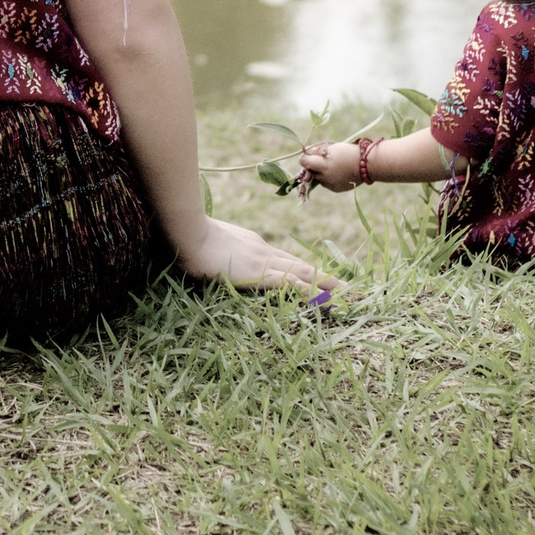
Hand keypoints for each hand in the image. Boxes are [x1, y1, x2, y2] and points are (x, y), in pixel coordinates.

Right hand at [175, 217, 337, 294]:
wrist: (187, 234)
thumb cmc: (188, 238)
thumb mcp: (205, 245)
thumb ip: (213, 250)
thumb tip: (206, 257)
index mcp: (252, 245)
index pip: (284, 260)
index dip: (302, 268)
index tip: (318, 275)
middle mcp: (264, 251)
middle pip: (300, 265)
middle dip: (323, 277)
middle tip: (345, 286)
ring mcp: (264, 262)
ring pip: (304, 274)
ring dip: (326, 284)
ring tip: (347, 293)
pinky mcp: (262, 274)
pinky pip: (294, 285)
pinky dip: (312, 292)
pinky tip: (327, 300)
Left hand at [296, 139, 361, 191]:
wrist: (367, 165)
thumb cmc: (349, 152)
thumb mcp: (332, 148)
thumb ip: (318, 152)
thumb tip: (307, 154)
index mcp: (323, 165)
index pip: (304, 162)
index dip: (305, 157)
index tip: (309, 154)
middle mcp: (325, 177)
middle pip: (310, 171)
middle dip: (313, 165)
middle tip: (321, 159)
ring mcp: (330, 184)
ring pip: (318, 178)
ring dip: (320, 172)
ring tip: (332, 165)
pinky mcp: (335, 189)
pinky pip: (326, 183)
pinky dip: (328, 178)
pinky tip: (338, 172)